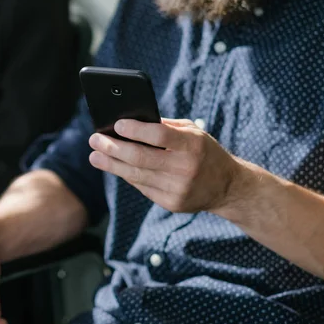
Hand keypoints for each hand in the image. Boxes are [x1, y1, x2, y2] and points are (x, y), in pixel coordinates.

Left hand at [88, 119, 243, 212]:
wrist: (227, 187)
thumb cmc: (204, 152)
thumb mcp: (193, 133)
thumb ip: (165, 126)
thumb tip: (130, 121)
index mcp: (193, 145)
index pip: (160, 135)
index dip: (136, 130)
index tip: (116, 124)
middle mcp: (186, 167)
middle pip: (141, 157)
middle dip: (113, 148)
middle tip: (95, 140)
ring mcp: (178, 188)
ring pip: (136, 175)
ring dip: (111, 164)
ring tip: (95, 156)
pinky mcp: (172, 203)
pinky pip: (142, 187)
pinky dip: (126, 175)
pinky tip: (114, 167)